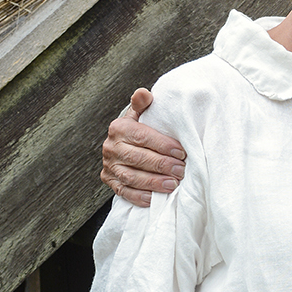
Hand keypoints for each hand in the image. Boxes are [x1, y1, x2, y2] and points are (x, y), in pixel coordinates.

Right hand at [101, 88, 185, 206]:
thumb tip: (145, 93)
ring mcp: (109, 166)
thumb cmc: (139, 130)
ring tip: (173, 184)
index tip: (181, 152)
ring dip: (154, 183)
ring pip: (131, 177)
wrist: (123, 144)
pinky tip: (157, 198)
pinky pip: (125, 192)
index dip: (162, 145)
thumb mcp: (140, 114)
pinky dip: (141, 197)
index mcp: (119, 128)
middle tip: (181, 170)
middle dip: (162, 165)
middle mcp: (110, 147)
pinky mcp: (110, 181)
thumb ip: (143, 104)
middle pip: (138, 159)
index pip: (142, 137)